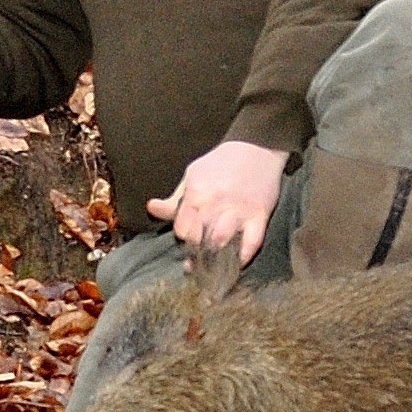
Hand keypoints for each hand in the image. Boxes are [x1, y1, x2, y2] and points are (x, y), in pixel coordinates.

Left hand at [146, 140, 290, 263]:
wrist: (256, 147)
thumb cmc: (221, 163)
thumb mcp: (192, 176)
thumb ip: (174, 199)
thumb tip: (151, 208)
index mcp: (197, 193)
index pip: (181, 228)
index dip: (183, 236)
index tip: (187, 238)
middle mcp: (216, 203)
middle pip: (199, 239)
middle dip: (196, 251)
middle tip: (198, 258)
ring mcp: (238, 210)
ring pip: (222, 242)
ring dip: (216, 256)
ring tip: (213, 264)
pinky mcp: (260, 215)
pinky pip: (252, 243)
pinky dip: (244, 257)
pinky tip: (236, 263)